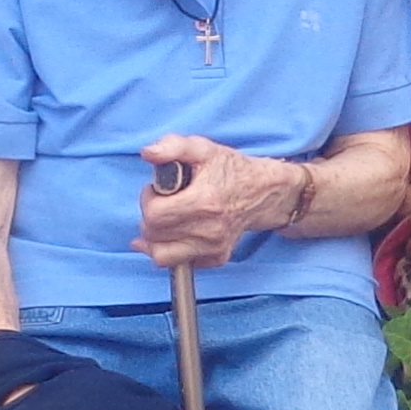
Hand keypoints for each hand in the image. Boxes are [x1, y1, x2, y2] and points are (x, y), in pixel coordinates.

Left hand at [136, 135, 297, 271]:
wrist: (263, 191)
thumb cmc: (231, 169)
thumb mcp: (202, 148)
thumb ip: (172, 146)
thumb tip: (148, 153)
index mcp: (203, 202)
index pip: (153, 215)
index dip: (147, 200)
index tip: (156, 190)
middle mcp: (208, 230)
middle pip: (154, 236)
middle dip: (151, 217)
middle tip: (163, 202)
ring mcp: (213, 247)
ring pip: (162, 257)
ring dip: (156, 239)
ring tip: (165, 221)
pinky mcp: (217, 257)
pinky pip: (181, 263)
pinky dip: (173, 250)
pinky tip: (178, 232)